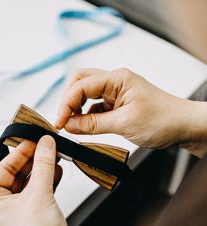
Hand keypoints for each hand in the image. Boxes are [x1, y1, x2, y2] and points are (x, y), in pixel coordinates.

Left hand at [0, 136, 73, 225]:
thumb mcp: (39, 195)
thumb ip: (43, 166)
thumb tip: (45, 143)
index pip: (2, 167)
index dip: (20, 152)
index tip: (34, 138)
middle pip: (15, 174)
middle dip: (33, 160)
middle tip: (47, 144)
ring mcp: (14, 213)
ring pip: (28, 184)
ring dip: (42, 170)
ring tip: (56, 155)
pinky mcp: (31, 218)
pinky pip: (37, 194)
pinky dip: (47, 183)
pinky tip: (58, 171)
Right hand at [55, 68, 206, 155]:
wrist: (185, 127)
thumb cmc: (164, 120)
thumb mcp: (124, 124)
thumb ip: (92, 124)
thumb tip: (68, 125)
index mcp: (117, 79)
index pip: (80, 86)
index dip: (66, 104)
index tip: (59, 122)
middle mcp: (114, 81)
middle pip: (79, 83)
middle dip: (67, 101)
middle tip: (63, 120)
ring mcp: (115, 92)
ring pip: (85, 94)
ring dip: (76, 108)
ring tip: (72, 126)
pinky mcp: (117, 104)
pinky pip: (93, 107)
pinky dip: (85, 117)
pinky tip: (84, 128)